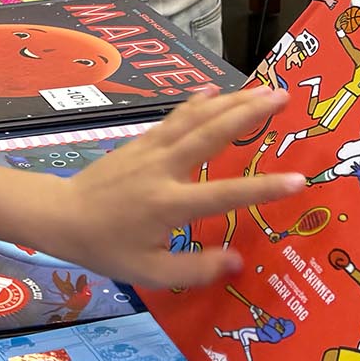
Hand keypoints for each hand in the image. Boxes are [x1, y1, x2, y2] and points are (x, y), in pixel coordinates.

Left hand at [42, 88, 305, 288]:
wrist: (60, 216)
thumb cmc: (105, 247)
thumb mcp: (148, 272)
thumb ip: (195, 269)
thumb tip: (238, 262)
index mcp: (169, 205)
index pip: (224, 196)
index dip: (263, 189)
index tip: (299, 180)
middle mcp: (163, 170)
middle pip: (211, 135)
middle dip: (249, 113)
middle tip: (284, 96)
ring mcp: (150, 151)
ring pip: (195, 119)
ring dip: (230, 101)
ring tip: (263, 88)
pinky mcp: (140, 142)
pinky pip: (173, 119)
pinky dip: (196, 103)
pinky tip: (214, 90)